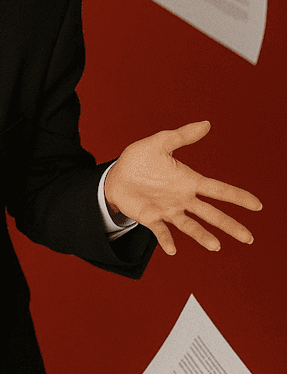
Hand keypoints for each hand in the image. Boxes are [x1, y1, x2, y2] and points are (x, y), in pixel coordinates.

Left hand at [104, 121, 261, 255]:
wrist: (116, 176)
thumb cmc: (139, 160)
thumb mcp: (160, 143)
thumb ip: (182, 136)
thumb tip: (206, 123)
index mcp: (188, 181)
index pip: (219, 190)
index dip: (238, 197)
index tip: (257, 205)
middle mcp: (182, 199)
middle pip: (212, 214)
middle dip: (230, 225)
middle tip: (249, 238)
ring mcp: (168, 210)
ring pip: (191, 226)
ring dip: (203, 236)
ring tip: (216, 247)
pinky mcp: (151, 218)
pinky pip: (161, 232)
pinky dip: (167, 240)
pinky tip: (173, 250)